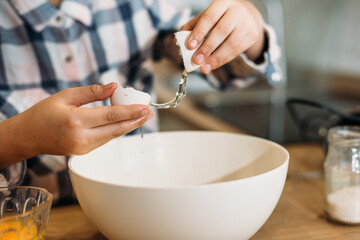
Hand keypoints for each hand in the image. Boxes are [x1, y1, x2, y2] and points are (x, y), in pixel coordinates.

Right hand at [0, 83, 152, 165]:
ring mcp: (83, 148)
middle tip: (150, 113)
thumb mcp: (65, 97)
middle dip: (135, 121)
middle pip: (116, 130)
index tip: (145, 108)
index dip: (130, 112)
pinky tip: (123, 122)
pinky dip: (115, 130)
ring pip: (112, 136)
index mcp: (75, 121)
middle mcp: (81, 138)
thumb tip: (114, 87)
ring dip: (127, 126)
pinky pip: (104, 140)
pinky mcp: (84, 152)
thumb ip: (91, 93)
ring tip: (140, 115)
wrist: (28, 137)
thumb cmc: (43, 114)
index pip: (111, 116)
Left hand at [181, 0, 264, 73]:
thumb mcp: (207, 17)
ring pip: (231, 43)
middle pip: (221, 31)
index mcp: (222, 3)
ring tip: (203, 67)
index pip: (209, 17)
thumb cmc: (220, 17)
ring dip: (216, 58)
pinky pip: (236, 51)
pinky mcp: (251, 36)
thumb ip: (191, 27)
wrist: (247, 16)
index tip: (189, 46)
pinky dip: (223, 60)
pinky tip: (212, 65)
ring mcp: (246, 24)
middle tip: (196, 60)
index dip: (199, 32)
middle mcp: (237, 11)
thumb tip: (178, 41)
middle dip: (207, 47)